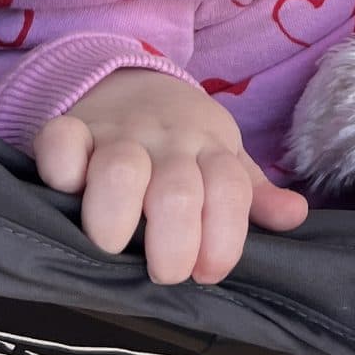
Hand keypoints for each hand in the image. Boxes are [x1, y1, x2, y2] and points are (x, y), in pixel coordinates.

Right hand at [33, 69, 307, 285]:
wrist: (130, 81)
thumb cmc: (184, 142)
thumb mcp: (225, 160)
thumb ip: (253, 195)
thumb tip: (294, 216)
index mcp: (211, 149)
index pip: (230, 191)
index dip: (224, 241)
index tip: (208, 273)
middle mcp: (167, 141)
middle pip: (177, 193)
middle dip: (173, 246)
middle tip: (165, 272)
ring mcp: (116, 134)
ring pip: (119, 172)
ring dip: (116, 220)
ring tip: (113, 247)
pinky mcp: (70, 128)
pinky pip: (60, 144)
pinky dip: (60, 171)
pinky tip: (67, 194)